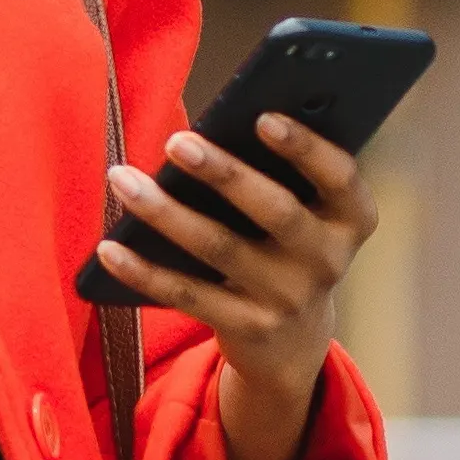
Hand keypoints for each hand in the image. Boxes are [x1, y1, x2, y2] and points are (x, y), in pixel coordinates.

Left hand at [89, 112, 375, 459]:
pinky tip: (109, 248)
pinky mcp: (248, 328)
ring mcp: (288, 299)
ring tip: (123, 179)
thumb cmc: (286, 247)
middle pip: (277, 210)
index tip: (263, 117)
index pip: (340, 177)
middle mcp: (327, 261)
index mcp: (350, 219)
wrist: (293, 342)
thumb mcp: (305, 215)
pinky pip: (188, 296)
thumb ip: (280, 175)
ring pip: (220, 248)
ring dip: (166, 212)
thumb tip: (209, 133)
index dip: (306, 147)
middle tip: (177, 142)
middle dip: (225, 174)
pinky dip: (144, 271)